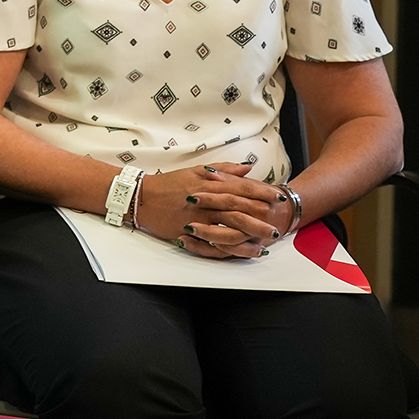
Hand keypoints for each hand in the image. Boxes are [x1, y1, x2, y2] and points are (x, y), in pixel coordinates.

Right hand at [136, 162, 285, 258]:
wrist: (141, 198)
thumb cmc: (168, 184)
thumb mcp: (195, 171)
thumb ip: (224, 170)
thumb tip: (248, 167)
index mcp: (208, 184)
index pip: (240, 187)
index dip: (261, 192)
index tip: (277, 196)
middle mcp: (205, 201)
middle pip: (238, 208)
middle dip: (261, 216)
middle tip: (278, 221)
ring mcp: (197, 218)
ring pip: (229, 226)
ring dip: (251, 233)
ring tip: (267, 238)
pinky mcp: (189, 232)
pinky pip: (214, 242)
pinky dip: (231, 247)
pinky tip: (245, 251)